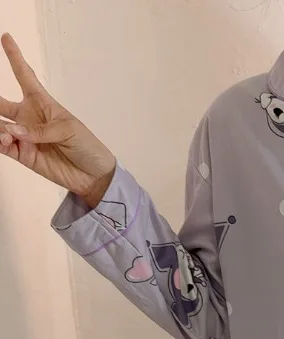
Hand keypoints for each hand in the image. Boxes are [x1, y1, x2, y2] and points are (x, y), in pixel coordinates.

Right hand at [0, 33, 115, 207]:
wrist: (94, 176)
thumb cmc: (87, 147)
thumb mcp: (69, 130)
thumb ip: (41, 130)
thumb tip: (14, 132)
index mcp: (43, 104)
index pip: (25, 76)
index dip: (15, 58)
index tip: (6, 38)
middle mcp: (29, 118)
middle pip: (0, 103)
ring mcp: (24, 136)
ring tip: (5, 133)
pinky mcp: (22, 155)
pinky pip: (2, 145)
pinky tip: (4, 140)